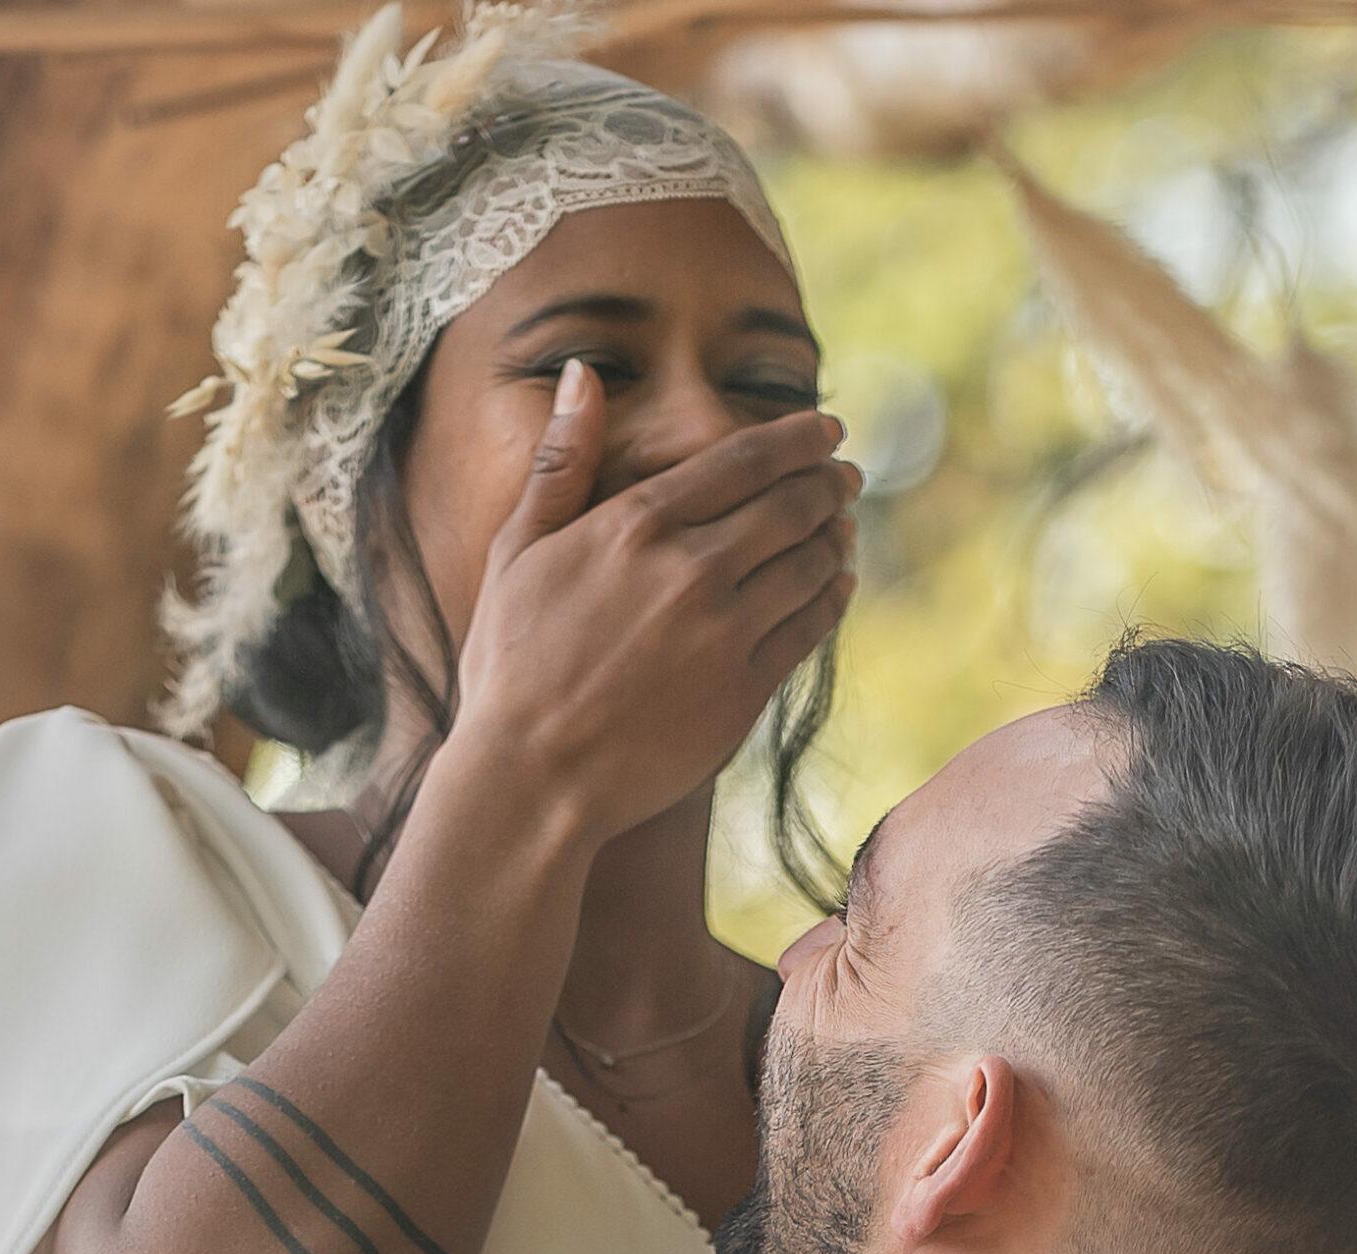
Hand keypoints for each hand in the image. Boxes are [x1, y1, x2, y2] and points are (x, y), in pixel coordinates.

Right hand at [446, 362, 858, 844]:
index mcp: (637, 523)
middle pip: (790, 505)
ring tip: (842, 524)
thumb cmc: (511, 666)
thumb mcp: (517, 551)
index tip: (827, 430)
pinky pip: (809, 629)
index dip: (797, 439)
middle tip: (845, 475)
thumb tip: (580, 372)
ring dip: (835, 535)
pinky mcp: (745, 690)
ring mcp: (725, 631)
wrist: (531, 777)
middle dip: (827, 482)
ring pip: (809, 563)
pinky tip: (835, 584)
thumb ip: (560, 461)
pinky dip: (831, 597)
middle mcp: (691, 568)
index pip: (744, 459)